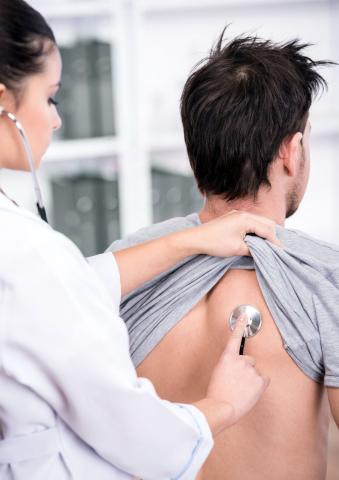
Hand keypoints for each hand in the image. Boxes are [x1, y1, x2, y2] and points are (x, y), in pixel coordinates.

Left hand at [189, 210, 281, 256]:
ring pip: (258, 222)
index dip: (276, 242)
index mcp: (246, 219)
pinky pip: (250, 223)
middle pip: (266, 223)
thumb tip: (263, 252)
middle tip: (280, 248)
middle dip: (273, 235)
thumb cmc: (215, 243)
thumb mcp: (237, 249)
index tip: (283, 252)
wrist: (195, 239)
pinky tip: (258, 240)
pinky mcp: (232, 219)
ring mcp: (237, 215)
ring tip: (271, 245)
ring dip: (265, 233)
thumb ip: (253, 250)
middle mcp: (243, 214)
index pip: (267, 230)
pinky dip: (257, 231)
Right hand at [194, 315, 268, 435]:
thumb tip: (240, 369)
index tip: (244, 316)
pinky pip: (264, 380)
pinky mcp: (260, 380)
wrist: (222, 407)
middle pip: (249, 360)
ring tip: (241, 390)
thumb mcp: (219, 374)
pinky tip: (250, 392)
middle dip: (246, 369)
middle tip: (237, 382)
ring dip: (251, 379)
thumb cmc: (217, 393)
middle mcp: (241, 360)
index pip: (235, 338)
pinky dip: (259, 386)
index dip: (239, 326)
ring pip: (256, 372)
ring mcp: (252, 370)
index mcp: (227, 357)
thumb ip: (230, 367)